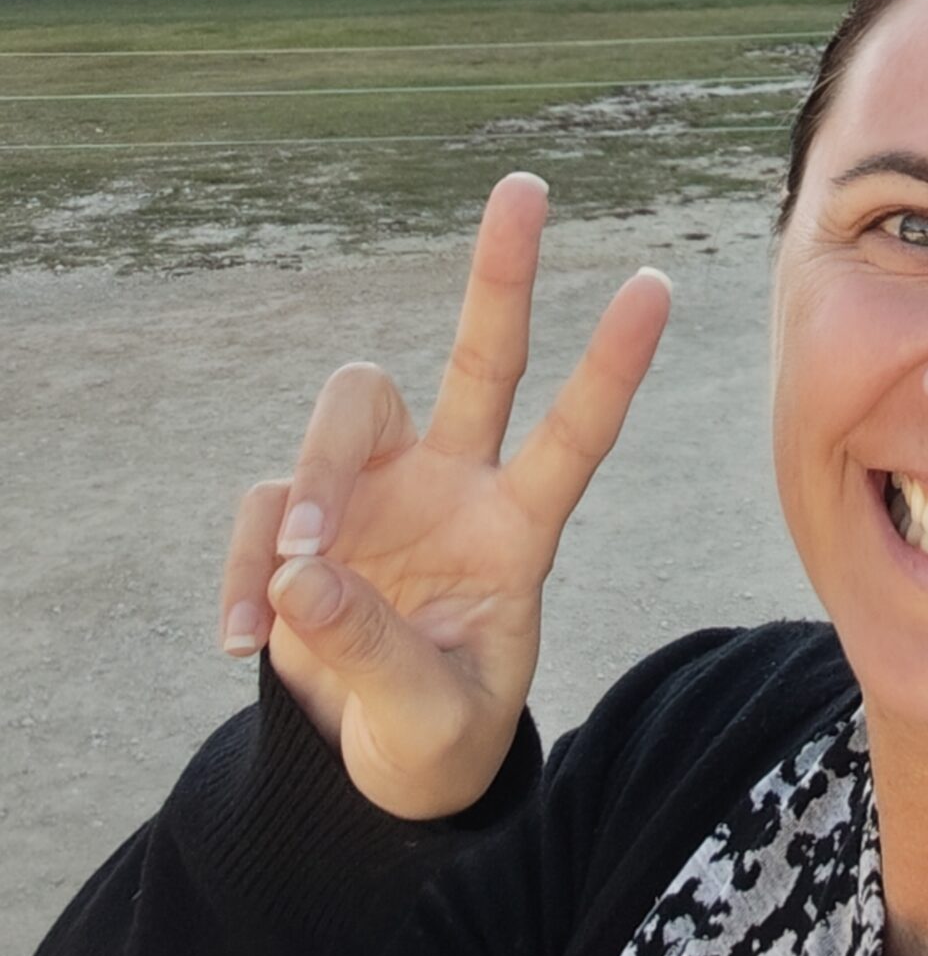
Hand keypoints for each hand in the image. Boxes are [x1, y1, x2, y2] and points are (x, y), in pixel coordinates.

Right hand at [216, 172, 671, 819]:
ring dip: (316, 481)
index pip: (575, 436)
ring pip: (349, 408)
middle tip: (526, 186)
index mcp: (518, 531)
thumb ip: (375, 655)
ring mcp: (379, 492)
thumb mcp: (430, 725)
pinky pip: (266, 508)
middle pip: (482, 357)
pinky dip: (246, 571)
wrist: (366, 770)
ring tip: (297, 576)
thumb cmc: (435, 739)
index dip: (613, 365)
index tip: (657, 283)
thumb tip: (300, 574)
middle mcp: (455, 485)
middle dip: (502, 271)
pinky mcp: (305, 518)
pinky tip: (242, 644)